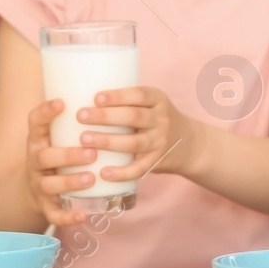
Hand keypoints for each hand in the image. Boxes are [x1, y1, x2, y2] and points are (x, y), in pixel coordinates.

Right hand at [23, 98, 99, 227]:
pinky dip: (67, 217)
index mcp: (39, 140)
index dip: (45, 112)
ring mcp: (39, 185)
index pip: (34, 122)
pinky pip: (54, 215)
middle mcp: (36, 162)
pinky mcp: (46, 207)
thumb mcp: (58, 134)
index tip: (62, 102)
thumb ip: (75, 117)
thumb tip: (108, 79)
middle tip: (91, 151)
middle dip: (67, 154)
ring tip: (91, 178)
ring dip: (70, 181)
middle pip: (44, 157)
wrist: (32, 190)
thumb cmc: (56, 153)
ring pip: (49, 185)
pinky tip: (84, 215)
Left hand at [76, 85, 192, 181]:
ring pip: (134, 143)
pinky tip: (103, 172)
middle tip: (81, 116)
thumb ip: (126, 102)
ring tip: (84, 139)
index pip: (139, 95)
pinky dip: (122, 172)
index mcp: (158, 100)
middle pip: (134, 117)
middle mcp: (161, 119)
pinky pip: (139, 168)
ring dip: (108, 141)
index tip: (96, 98)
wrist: (188, 143)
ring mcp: (160, 142)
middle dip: (106, 117)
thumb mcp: (150, 104)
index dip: (118, 96)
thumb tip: (80, 95)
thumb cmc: (154, 119)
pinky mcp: (157, 161)